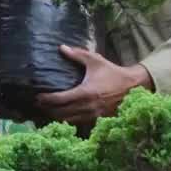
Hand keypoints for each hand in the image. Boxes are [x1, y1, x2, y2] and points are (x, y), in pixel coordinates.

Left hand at [35, 45, 153, 125]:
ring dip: (56, 117)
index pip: (59, 100)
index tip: (37, 97)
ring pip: (68, 121)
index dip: (45, 100)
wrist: (133, 87)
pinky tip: (61, 116)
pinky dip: (67, 120)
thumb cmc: (112, 72)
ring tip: (46, 111)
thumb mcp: (95, 61)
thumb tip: (61, 48)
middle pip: (60, 113)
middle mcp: (86, 107)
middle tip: (37, 105)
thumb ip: (77, 54)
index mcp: (84, 93)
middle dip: (47, 110)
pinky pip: (77, 123)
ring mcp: (92, 115)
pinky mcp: (97, 119)